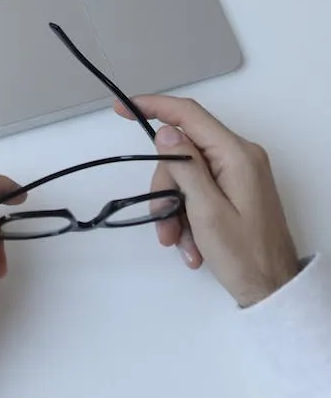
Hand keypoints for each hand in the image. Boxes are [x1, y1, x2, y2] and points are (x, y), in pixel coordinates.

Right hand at [116, 95, 299, 307]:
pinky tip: (192, 244)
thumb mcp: (207, 211)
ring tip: (180, 242)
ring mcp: (239, 172)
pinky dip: (188, 214)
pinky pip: (199, 189)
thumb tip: (165, 131)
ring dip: (175, 208)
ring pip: (186, 174)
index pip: (188, 114)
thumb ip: (185, 167)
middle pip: (182, 152)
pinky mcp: (236, 188)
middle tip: (162, 220)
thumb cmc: (245, 256)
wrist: (273, 291)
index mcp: (237, 154)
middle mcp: (240, 156)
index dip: (153, 106)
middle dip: (166, 186)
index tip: (123, 108)